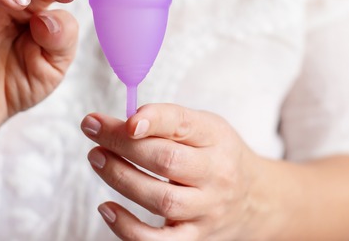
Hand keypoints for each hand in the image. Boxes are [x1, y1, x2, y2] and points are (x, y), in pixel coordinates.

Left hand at [81, 103, 264, 239]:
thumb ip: (166, 120)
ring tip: (96, 158)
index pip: (182, 124)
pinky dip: (129, 228)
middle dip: (122, 144)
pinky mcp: (194, 237)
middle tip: (94, 131)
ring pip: (161, 199)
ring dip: (120, 178)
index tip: (124, 119)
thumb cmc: (215, 154)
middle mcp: (216, 174)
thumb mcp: (202, 126)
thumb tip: (120, 122)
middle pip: (166, 161)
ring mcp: (206, 209)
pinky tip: (106, 209)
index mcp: (216, 138)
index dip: (152, 120)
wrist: (255, 198)